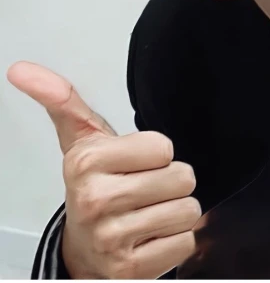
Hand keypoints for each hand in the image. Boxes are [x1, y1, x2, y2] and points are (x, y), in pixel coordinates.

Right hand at [7, 61, 200, 278]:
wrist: (82, 250)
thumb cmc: (92, 186)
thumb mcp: (80, 139)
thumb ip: (60, 100)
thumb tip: (20, 69)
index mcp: (86, 162)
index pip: (164, 147)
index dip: (158, 154)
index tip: (134, 163)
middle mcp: (96, 200)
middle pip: (182, 177)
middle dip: (170, 183)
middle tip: (144, 190)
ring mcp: (112, 239)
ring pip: (188, 210)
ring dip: (176, 212)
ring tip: (148, 214)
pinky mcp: (131, 271)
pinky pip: (185, 242)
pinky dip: (174, 241)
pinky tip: (150, 239)